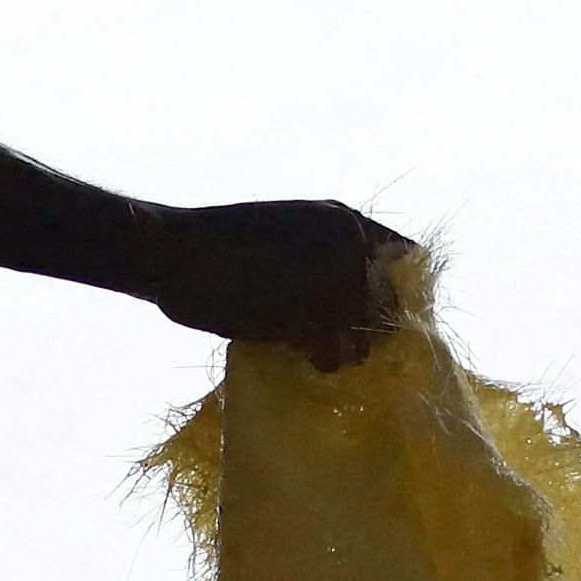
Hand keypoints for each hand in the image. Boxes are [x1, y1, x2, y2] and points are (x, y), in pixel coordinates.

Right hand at [138, 202, 416, 369]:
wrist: (177, 251)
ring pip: (368, 337)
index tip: (373, 310)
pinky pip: (334, 356)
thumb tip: (358, 293)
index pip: (402, 258)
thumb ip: (327, 252)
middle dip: (369, 326)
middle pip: (390, 305)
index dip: (391, 288)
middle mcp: (351, 248)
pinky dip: (317, 360)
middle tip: (335, 336)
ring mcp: (334, 286)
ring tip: (310, 342)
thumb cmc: (220, 239)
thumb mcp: (288, 228)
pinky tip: (294, 348)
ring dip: (343, 348)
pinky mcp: (311, 321)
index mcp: (345, 220)